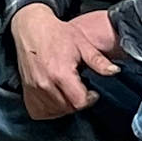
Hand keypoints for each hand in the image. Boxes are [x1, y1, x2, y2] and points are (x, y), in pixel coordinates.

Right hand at [9, 3, 123, 119]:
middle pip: (68, 109)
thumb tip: (114, 71)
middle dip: (78, 103)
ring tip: (69, 93)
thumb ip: (99, 61)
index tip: (92, 93)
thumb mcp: (83, 44)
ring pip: (54, 112)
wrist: (31, 28)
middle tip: (81, 90)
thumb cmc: (57, 34)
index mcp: (61, 73)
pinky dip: (48, 110)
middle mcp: (45, 84)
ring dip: (65, 107)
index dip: (90, 100)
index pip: (79, 102)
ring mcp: (33, 89)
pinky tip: (56, 100)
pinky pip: (38, 111)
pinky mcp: (26, 91)